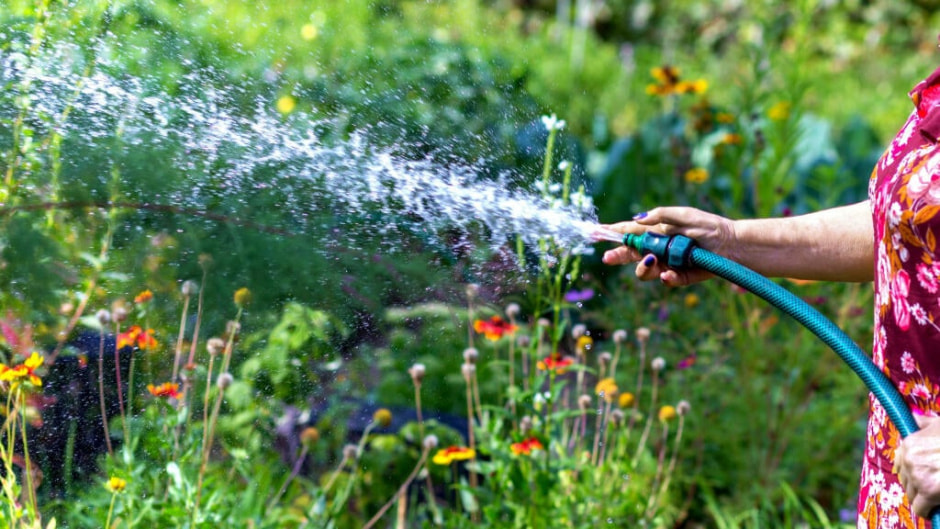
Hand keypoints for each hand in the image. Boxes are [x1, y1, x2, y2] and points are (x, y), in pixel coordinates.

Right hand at [601, 207, 736, 286]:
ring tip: (652, 261)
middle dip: (618, 256)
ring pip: (645, 271)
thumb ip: (659, 215)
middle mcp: (659, 248)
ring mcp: (669, 264)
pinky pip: (667, 281)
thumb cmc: (709, 225)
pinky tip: (669, 274)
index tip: (596, 233)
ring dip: (644, 268)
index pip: (630, 232)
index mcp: (657, 231)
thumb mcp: (683, 214)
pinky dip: (666, 278)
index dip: (613, 233)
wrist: (733, 245)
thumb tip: (635, 220)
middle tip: (608, 258)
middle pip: (631, 254)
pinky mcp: (681, 277)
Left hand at [894, 414, 939, 517]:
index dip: (910, 472)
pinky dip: (927, 511)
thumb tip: (915, 419)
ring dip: (922, 498)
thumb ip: (924, 424)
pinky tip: (935, 509)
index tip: (922, 477)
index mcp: (909, 443)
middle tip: (932, 487)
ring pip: (911, 495)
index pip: (899, 464)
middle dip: (917, 486)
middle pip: (905, 481)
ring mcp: (917, 476)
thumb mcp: (939, 424)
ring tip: (935, 496)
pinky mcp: (929, 492)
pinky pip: (920, 509)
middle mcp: (909, 459)